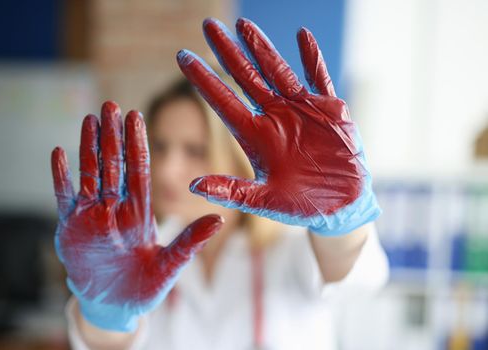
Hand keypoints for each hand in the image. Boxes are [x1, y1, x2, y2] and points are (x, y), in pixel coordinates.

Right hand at [51, 101, 222, 331]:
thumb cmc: (145, 287)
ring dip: (88, 146)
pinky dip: (61, 177)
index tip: (137, 116)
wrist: (114, 307)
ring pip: (90, 173)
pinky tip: (59, 152)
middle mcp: (116, 208)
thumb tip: (220, 219)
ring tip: (89, 118)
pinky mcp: (70, 227)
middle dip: (112, 136)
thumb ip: (190, 242)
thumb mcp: (170, 266)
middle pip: (114, 165)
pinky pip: (63, 197)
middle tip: (110, 104)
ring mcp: (92, 215)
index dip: (137, 144)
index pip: (139, 171)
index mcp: (141, 213)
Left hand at [177, 18, 379, 235]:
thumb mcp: (263, 200)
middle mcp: (274, 117)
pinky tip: (302, 36)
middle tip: (208, 25)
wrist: (340, 207)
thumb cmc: (300, 206)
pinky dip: (312, 59)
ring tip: (243, 24)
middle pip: (245, 77)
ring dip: (262, 48)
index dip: (202, 79)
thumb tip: (192, 185)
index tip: (182, 56)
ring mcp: (300, 110)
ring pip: (277, 71)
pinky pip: (320, 79)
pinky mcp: (328, 110)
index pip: (223, 101)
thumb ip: (231, 191)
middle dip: (227, 52)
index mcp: (255, 137)